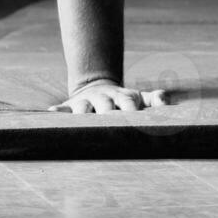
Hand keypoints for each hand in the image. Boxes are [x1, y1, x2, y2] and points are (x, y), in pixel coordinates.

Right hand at [49, 78, 169, 113]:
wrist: (98, 89)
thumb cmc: (125, 101)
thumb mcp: (142, 98)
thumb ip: (156, 99)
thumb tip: (165, 101)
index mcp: (123, 97)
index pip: (128, 104)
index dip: (130, 111)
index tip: (135, 122)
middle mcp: (104, 98)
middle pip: (105, 107)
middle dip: (108, 115)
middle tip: (111, 129)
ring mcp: (86, 102)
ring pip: (83, 108)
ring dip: (83, 114)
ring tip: (83, 122)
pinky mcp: (69, 106)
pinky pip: (61, 109)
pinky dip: (57, 112)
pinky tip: (52, 113)